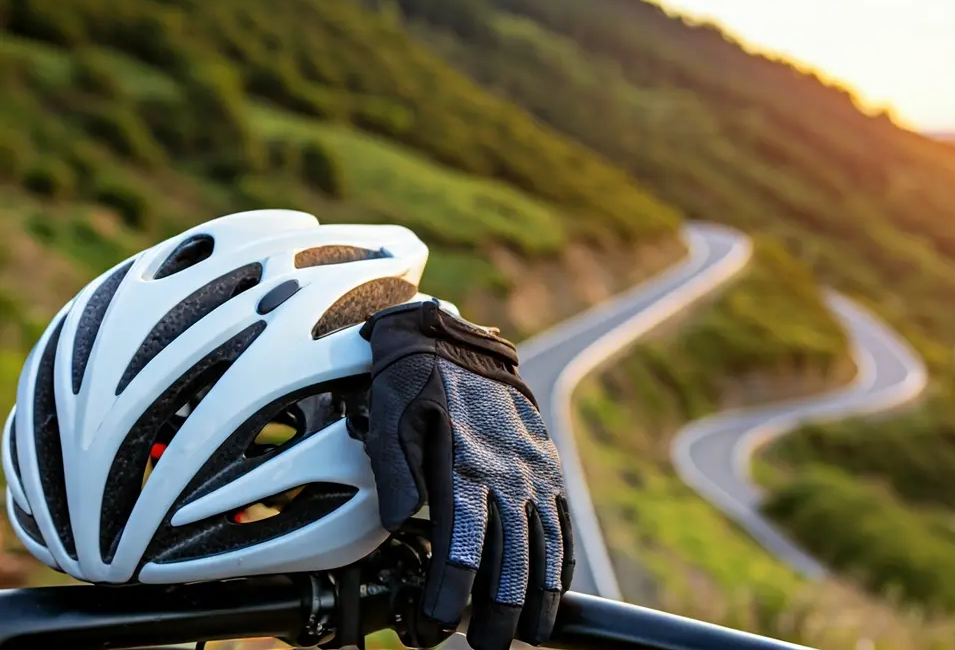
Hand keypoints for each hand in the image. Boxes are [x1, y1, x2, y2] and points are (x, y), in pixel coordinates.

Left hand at [360, 299, 573, 649]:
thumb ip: (393, 471)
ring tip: (532, 635)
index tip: (433, 627)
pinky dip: (563, 561)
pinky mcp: (547, 468)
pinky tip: (559, 590)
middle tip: (484, 646)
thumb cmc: (413, 381)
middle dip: (498, 614)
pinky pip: (562, 523)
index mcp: (463, 465)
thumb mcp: (389, 417)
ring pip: (546, 548)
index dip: (448, 596)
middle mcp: (507, 473)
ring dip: (541, 598)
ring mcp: (534, 472)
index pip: (461, 548)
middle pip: (511, 561)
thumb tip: (396, 522)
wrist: (454, 339)